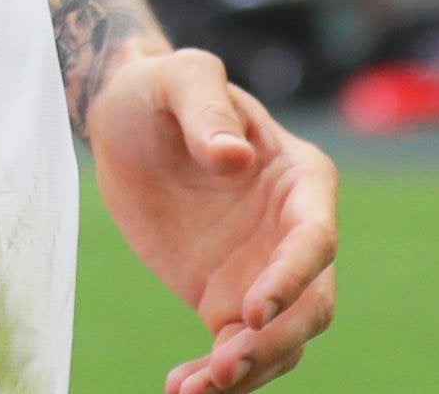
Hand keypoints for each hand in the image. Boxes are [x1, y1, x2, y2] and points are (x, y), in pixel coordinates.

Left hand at [84, 44, 338, 393]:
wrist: (123, 124)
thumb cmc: (159, 87)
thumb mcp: (177, 76)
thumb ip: (206, 108)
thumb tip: (232, 157)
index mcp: (301, 179)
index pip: (315, 239)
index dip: (292, 278)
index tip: (250, 311)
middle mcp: (295, 234)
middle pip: (312, 304)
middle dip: (274, 340)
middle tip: (224, 363)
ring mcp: (266, 273)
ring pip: (282, 339)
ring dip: (249, 371)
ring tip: (195, 389)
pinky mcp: (229, 300)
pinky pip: (238, 350)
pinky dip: (219, 376)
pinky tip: (183, 388)